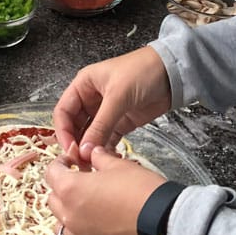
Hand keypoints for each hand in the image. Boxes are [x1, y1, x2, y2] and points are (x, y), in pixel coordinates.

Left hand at [45, 146, 165, 234]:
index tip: (72, 161)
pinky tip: (93, 229)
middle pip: (53, 199)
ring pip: (61, 225)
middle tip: (82, 182)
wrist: (162, 223)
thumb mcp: (119, 165)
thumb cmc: (140, 190)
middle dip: (63, 188)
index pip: (51, 173)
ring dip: (69, 214)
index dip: (61, 163)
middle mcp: (69, 216)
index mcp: (71, 189)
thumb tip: (92, 152)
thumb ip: (99, 157)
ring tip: (87, 207)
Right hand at [52, 47, 171, 163]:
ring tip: (91, 164)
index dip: (63, 131)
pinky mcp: (121, 122)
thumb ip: (101, 124)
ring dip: (89, 149)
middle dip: (76, 143)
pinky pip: (107, 139)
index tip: (69, 149)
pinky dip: (105, 149)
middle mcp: (91, 99)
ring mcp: (106, 112)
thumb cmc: (142, 70)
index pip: (63, 111)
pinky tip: (106, 159)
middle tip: (80, 161)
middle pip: (75, 126)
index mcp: (84, 85)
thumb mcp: (118, 96)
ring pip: (90, 135)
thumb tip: (85, 149)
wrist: (172, 73)